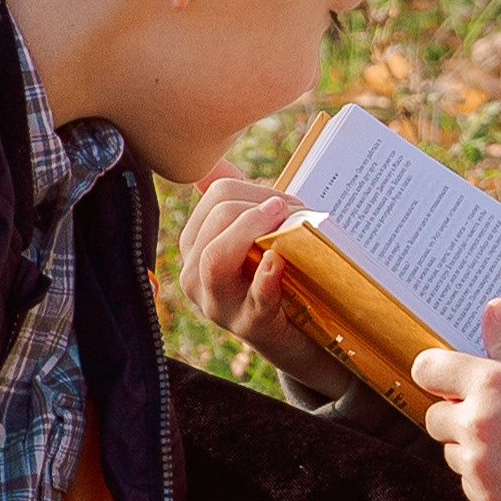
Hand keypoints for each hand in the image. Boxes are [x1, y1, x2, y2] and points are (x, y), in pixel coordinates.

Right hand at [175, 164, 354, 398]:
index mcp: (195, 245)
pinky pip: (254, 298)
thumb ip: (235, 203)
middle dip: (262, 206)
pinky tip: (279, 260)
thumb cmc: (280, 278)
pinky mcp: (250, 327)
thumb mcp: (255, 238)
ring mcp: (218, 305)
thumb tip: (212, 164)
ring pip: (216, 257)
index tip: (286, 203)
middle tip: (297, 213)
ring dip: (254, 230)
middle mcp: (195, 275)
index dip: (257, 190)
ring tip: (284, 220)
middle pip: (218, 218)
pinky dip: (266, 276)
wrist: (304, 336)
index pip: (216, 195)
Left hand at [412, 300, 500, 500]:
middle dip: (458, 413)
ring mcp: (481, 465)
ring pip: (452, 451)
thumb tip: (492, 307)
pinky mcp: (488, 499)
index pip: (428, 370)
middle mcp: (477, 424)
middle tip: (500, 415)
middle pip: (435, 416)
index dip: (435, 371)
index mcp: (491, 383)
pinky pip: (469, 482)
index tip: (445, 377)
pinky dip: (487, 477)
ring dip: (471, 447)